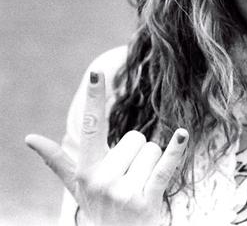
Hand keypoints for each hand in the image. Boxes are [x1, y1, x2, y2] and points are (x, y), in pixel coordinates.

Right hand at [25, 71, 187, 225]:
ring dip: (151, 165)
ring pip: (152, 150)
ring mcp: (124, 192)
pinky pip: (165, 167)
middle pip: (135, 138)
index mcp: (86, 171)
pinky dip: (175, 152)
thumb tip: (29, 138)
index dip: (93, 99)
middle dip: (137, 154)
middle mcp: (102, 180)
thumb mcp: (77, 187)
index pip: (90, 127)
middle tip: (129, 179)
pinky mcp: (147, 201)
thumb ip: (57, 161)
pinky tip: (182, 135)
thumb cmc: (99, 209)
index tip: (96, 72)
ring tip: (140, 188)